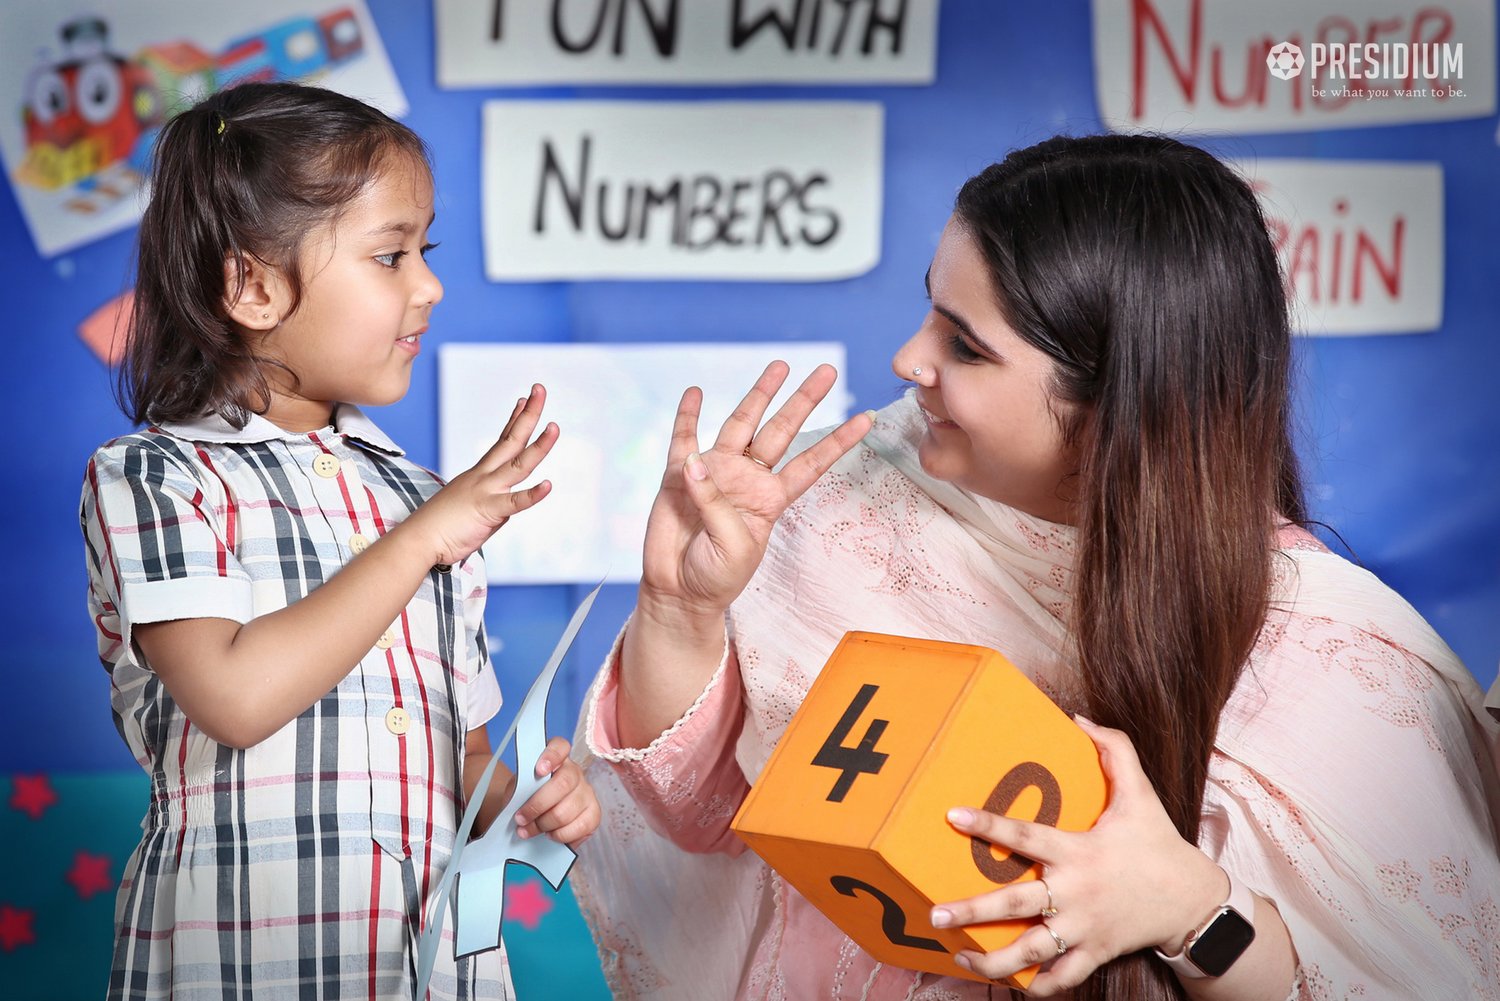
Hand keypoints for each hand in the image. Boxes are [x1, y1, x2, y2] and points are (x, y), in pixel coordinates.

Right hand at [409, 384, 557, 565]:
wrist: (419, 539)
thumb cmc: (442, 527)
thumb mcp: (472, 508)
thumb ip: (493, 503)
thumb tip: (507, 506)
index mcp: (480, 474)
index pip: (502, 441)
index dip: (515, 420)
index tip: (525, 400)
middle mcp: (484, 476)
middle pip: (512, 440)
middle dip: (529, 414)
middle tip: (541, 389)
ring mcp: (486, 490)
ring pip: (519, 465)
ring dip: (539, 446)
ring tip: (555, 427)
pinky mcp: (488, 510)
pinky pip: (514, 502)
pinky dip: (532, 494)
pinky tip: (549, 485)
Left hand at [513, 737, 599, 847]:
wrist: (539, 814)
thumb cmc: (529, 797)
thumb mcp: (519, 788)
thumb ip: (520, 789)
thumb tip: (519, 802)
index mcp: (557, 759)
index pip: (560, 747)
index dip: (551, 756)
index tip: (539, 770)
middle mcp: (575, 772)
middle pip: (563, 784)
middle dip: (537, 805)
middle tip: (521, 819)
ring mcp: (587, 792)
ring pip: (567, 811)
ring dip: (544, 825)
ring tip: (530, 830)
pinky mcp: (594, 813)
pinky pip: (580, 827)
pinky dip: (560, 835)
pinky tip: (550, 834)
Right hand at [638, 361, 871, 624]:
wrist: (677, 590)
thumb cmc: (715, 577)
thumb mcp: (733, 547)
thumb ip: (718, 504)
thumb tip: (696, 461)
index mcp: (770, 499)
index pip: (811, 464)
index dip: (838, 442)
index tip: (867, 418)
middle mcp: (747, 478)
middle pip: (780, 430)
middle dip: (803, 400)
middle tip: (826, 370)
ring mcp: (714, 472)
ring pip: (741, 423)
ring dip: (758, 394)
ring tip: (779, 366)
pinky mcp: (678, 475)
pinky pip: (683, 438)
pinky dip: (688, 414)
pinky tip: (695, 392)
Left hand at [929, 718, 1224, 994]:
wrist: (1195, 901)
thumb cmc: (1158, 844)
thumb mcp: (1140, 794)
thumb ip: (1114, 751)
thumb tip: (1079, 717)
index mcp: (1079, 851)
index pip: (1025, 836)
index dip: (988, 825)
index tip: (953, 816)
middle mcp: (1076, 893)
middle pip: (1016, 905)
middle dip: (973, 911)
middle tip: (936, 914)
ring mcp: (1084, 928)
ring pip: (1032, 951)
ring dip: (994, 959)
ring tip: (961, 956)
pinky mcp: (1095, 954)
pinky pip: (1062, 978)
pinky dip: (1036, 986)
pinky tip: (1009, 984)